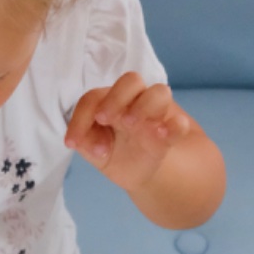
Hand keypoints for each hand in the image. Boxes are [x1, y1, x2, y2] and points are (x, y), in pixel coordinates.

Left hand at [65, 73, 191, 193]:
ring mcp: (156, 114)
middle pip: (131, 80)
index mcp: (111, 104)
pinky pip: (180, 122)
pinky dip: (174, 126)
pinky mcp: (173, 131)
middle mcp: (134, 102)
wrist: (144, 172)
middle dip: (116, 97)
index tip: (73, 143)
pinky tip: (161, 135)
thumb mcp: (95, 152)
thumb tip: (80, 141)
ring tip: (131, 125)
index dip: (81, 117)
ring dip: (144, 105)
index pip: (94, 97)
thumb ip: (85, 142)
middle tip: (105, 119)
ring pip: (159, 92)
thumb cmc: (116, 154)